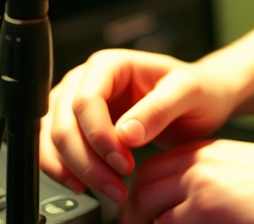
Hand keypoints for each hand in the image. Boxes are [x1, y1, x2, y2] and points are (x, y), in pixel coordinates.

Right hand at [39, 50, 237, 201]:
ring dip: (71, 170)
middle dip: (85, 161)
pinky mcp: (77, 125)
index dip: (98, 137)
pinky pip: (55, 149)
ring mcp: (77, 102)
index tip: (123, 163)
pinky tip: (86, 185)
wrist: (200, 100)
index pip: (86, 101)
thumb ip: (158, 108)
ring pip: (52, 139)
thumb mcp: (188, 93)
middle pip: (63, 123)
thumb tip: (125, 133)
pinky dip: (64, 171)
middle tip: (115, 185)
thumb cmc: (197, 89)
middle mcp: (86, 79)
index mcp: (111, 64)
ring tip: (107, 189)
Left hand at [121, 139, 253, 223]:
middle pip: (140, 194)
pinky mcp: (209, 211)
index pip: (147, 174)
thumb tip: (170, 214)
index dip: (137, 202)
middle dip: (135, 220)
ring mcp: (200, 187)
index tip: (141, 221)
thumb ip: (203, 184)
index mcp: (202, 152)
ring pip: (150, 218)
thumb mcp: (238, 173)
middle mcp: (196, 164)